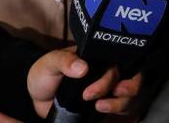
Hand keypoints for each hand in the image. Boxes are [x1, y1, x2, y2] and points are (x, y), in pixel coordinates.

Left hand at [26, 49, 144, 116]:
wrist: (36, 97)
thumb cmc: (44, 73)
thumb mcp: (50, 63)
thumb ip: (64, 61)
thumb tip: (82, 67)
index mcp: (97, 57)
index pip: (117, 60)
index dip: (118, 73)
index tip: (104, 86)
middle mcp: (106, 72)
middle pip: (131, 77)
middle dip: (130, 87)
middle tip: (116, 93)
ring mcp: (106, 90)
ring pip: (129, 95)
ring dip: (121, 103)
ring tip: (100, 107)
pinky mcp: (104, 105)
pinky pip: (120, 109)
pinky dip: (117, 112)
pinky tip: (102, 111)